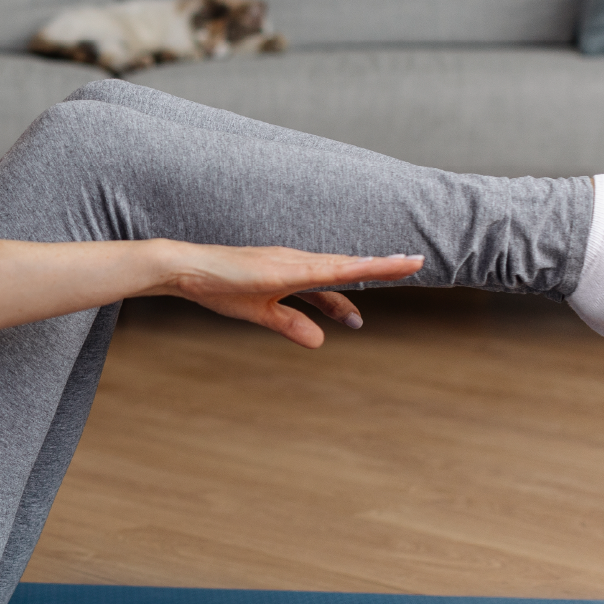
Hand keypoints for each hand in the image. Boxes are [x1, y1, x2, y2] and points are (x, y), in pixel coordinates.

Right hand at [166, 245, 424, 347]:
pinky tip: (368, 268)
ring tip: (409, 262)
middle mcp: (297, 261)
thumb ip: (291, 324)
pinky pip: (324, 269)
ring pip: (343, 265)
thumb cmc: (218, 287)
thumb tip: (320, 341)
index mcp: (294, 271)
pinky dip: (349, 269)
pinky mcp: (282, 268)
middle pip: (347, 267)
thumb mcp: (261, 313)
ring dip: (376, 264)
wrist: (187, 270)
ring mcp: (291, 262)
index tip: (398, 276)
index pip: (337, 278)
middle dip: (383, 266)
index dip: (368, 276)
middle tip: (416, 263)